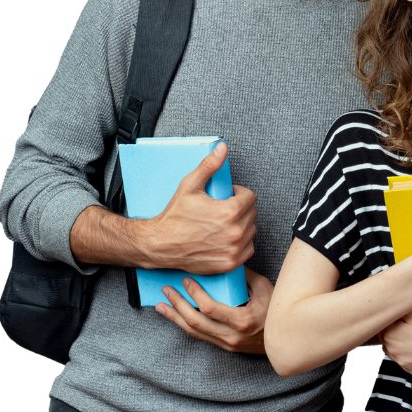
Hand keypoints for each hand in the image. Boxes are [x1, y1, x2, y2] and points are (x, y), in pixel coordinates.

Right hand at [143, 143, 257, 272]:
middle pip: (252, 213)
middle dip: (240, 207)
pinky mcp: (229, 264)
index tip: (229, 195)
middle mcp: (234, 232)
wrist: (160, 244)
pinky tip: (227, 237)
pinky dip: (241, 243)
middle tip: (223, 208)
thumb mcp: (190, 185)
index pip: (250, 197)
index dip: (239, 193)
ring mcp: (233, 250)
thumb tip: (223, 148)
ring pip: (251, 231)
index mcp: (229, 211)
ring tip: (224, 222)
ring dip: (242, 225)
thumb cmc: (174, 216)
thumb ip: (210, 165)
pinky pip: (248, 249)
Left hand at [155, 267, 273, 352]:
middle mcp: (230, 336)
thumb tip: (225, 263)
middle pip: (196, 322)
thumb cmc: (276, 311)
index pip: (209, 308)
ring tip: (161, 306)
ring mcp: (226, 343)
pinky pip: (200, 335)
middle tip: (166, 290)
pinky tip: (175, 317)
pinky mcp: (223, 346)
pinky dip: (185, 325)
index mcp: (241, 321)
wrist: (284, 339)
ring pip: (194, 332)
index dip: (195, 295)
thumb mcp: (264, 288)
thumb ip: (244, 276)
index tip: (186, 280)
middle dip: (178, 305)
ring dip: (175, 318)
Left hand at [379, 305, 411, 375]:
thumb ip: (398, 309)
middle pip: (387, 340)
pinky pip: (408, 361)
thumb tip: (390, 310)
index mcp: (389, 336)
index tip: (401, 316)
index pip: (382, 325)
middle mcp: (393, 353)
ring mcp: (404, 364)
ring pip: (396, 352)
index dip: (392, 319)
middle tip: (409, 325)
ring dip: (401, 344)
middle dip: (394, 332)